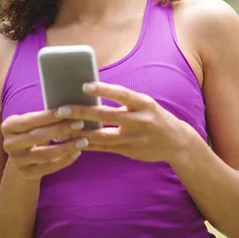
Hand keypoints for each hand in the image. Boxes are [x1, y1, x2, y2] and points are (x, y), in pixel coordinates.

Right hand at [1, 110, 88, 179]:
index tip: (68, 110)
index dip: (48, 116)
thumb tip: (69, 105)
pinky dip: (64, 161)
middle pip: (36, 136)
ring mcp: (16, 161)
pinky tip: (77, 153)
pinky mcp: (26, 174)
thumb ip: (46, 115)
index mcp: (8, 126)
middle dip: (60, 130)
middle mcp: (8, 144)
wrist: (23, 157)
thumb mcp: (34, 122)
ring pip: (44, 155)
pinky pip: (47, 168)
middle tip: (80, 124)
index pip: (29, 120)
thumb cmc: (35, 131)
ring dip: (66, 147)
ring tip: (83, 141)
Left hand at [55, 82, 189, 163]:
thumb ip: (123, 101)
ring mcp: (134, 138)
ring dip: (80, 132)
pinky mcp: (129, 151)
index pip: (121, 94)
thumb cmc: (154, 117)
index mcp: (143, 103)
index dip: (103, 90)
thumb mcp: (144, 104)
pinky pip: (104, 148)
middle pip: (106, 115)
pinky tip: (73, 142)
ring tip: (61, 128)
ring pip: (102, 135)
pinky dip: (88, 144)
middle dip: (82, 112)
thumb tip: (93, 94)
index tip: (84, 85)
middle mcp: (140, 120)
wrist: (176, 142)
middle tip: (62, 109)